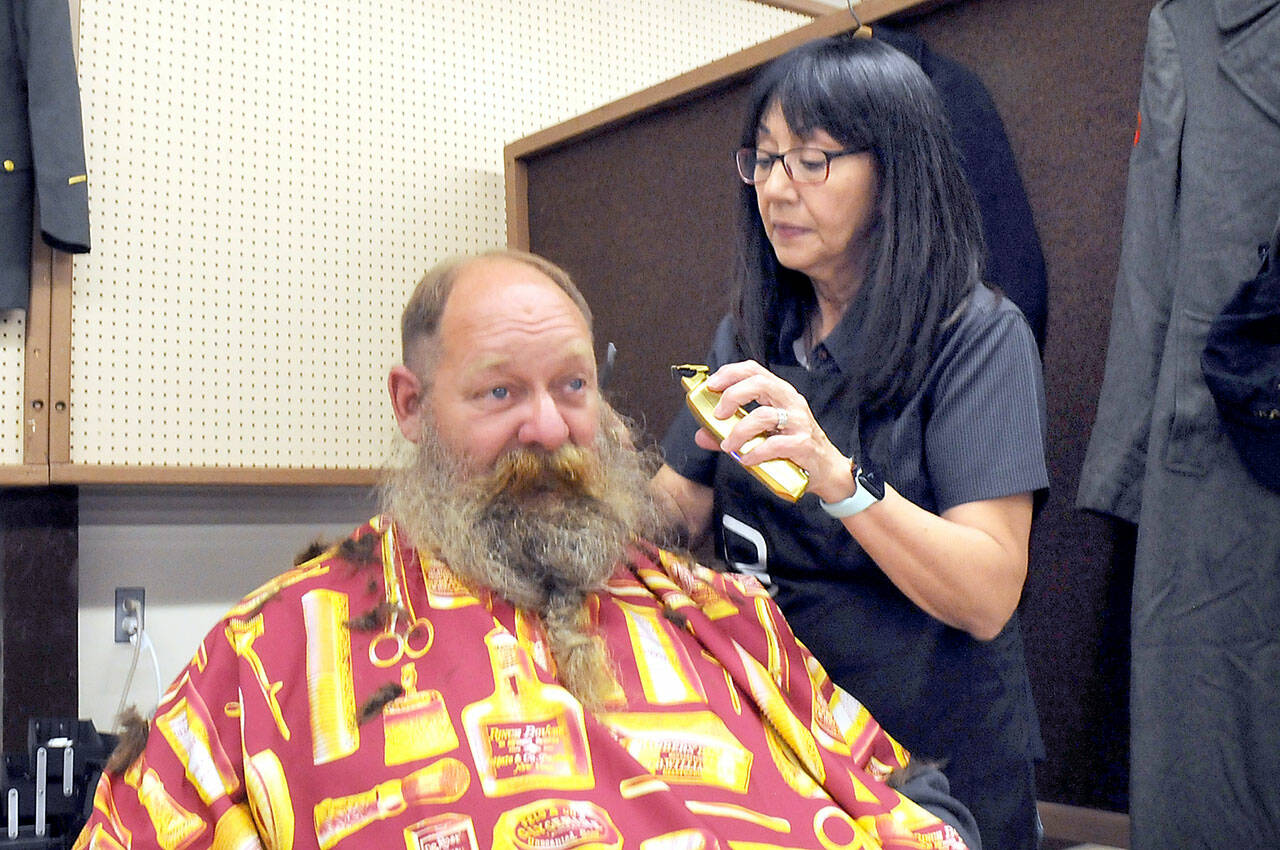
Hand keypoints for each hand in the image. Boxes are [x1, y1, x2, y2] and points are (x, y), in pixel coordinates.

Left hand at [692, 360, 854, 502]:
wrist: (826, 469)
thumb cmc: (793, 446)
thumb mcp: (762, 434)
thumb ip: (731, 432)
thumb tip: (702, 435)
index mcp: (780, 394)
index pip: (754, 370)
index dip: (730, 373)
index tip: (711, 385)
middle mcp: (790, 402)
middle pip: (760, 383)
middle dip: (733, 395)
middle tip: (718, 414)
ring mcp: (798, 422)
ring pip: (764, 415)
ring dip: (739, 431)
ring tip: (728, 446)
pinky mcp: (803, 444)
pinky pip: (774, 445)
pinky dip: (755, 452)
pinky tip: (746, 459)